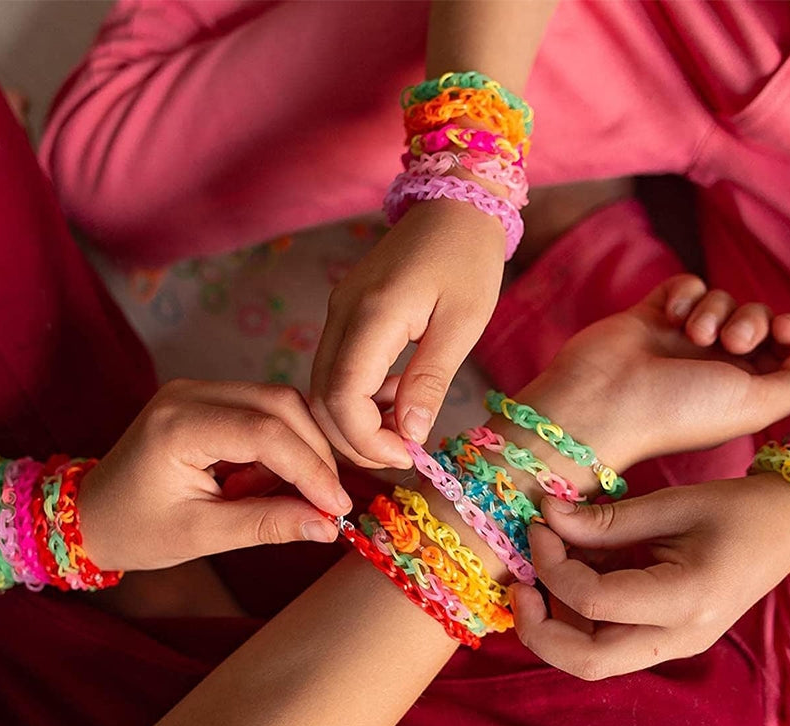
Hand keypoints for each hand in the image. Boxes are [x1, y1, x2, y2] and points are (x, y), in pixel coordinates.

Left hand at [77, 379, 351, 570]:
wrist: (89, 514)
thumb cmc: (136, 530)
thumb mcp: (202, 535)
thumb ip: (268, 524)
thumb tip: (328, 526)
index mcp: (178, 425)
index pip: (266, 433)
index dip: (311, 469)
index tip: (337, 506)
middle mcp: (189, 393)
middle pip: (280, 404)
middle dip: (315, 453)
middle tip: (329, 502)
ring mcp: (198, 390)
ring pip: (278, 404)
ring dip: (300, 449)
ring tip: (287, 497)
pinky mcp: (207, 399)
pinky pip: (263, 411)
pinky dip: (281, 446)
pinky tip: (264, 483)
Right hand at [310, 197, 504, 468]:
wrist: (454, 205)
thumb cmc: (467, 258)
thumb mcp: (463, 323)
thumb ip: (431, 380)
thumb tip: (409, 433)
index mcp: (372, 315)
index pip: (342, 395)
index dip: (365, 438)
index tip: (405, 455)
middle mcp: (342, 314)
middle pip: (322, 398)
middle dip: (355, 440)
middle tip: (401, 456)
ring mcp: (337, 312)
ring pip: (323, 388)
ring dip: (354, 423)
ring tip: (401, 433)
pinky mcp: (344, 314)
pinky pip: (335, 369)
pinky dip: (357, 399)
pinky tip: (394, 402)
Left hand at [511, 474, 789, 678]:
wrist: (786, 531)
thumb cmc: (736, 509)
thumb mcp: (671, 504)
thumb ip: (605, 520)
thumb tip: (546, 516)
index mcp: (687, 600)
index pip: (592, 601)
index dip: (551, 565)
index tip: (541, 526)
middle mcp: (680, 638)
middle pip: (585, 662)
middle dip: (537, 627)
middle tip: (519, 584)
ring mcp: (673, 647)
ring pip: (591, 660)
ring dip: (555, 622)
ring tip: (547, 570)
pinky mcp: (664, 642)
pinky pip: (606, 644)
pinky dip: (577, 617)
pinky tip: (574, 576)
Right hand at [522, 275, 789, 473]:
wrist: (604, 403)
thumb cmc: (678, 412)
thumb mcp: (755, 406)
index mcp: (741, 391)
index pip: (785, 350)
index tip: (788, 333)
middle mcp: (713, 365)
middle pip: (758, 318)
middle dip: (755, 321)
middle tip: (733, 342)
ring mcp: (681, 340)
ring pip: (723, 299)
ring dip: (717, 309)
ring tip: (695, 334)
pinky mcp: (650, 316)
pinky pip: (686, 286)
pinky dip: (686, 294)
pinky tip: (671, 316)